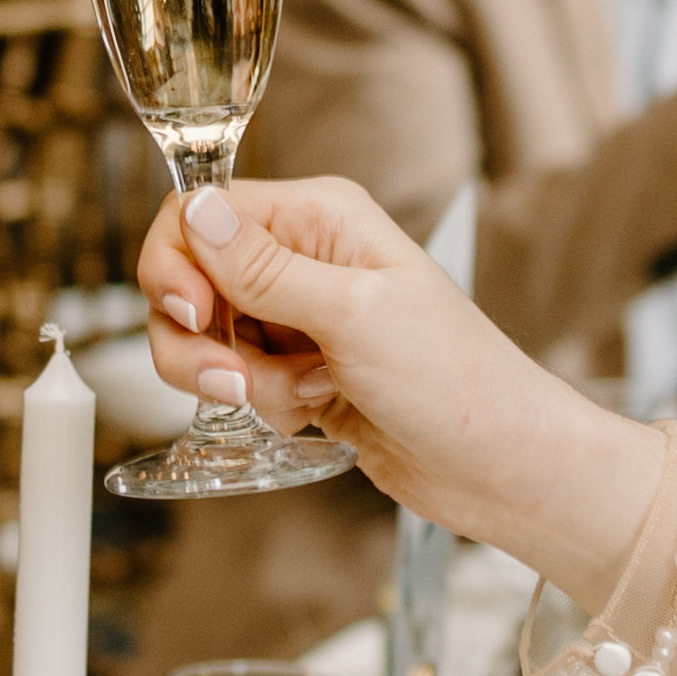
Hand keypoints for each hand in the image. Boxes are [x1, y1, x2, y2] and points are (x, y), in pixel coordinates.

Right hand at [139, 178, 654, 581]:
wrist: (497, 465)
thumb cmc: (453, 380)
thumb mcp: (353, 314)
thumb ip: (264, 267)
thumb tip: (194, 209)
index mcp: (320, 217)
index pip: (202, 211)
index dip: (179, 262)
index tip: (194, 315)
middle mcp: (305, 257)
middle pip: (191, 278)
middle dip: (198, 337)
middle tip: (234, 378)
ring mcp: (301, 317)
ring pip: (210, 337)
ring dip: (239, 378)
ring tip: (299, 397)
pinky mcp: (300, 371)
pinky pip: (242, 380)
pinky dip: (266, 404)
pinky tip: (320, 412)